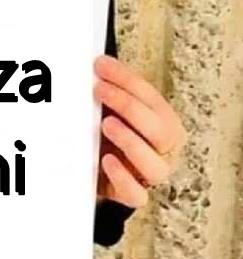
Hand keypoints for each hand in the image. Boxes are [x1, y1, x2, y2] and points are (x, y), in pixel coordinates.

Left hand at [93, 54, 186, 207]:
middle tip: (100, 90)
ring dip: (131, 142)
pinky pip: (137, 196)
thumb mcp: (112, 106)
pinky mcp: (130, 194)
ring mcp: (149, 174)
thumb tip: (94, 63)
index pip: (153, 99)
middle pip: (161, 131)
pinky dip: (123, 178)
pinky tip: (107, 160)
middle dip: (129, 106)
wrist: (97, 165)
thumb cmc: (109, 129)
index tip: (101, 66)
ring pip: (156, 167)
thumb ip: (111, 89)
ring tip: (106, 124)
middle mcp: (163, 149)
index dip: (127, 80)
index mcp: (164, 122)